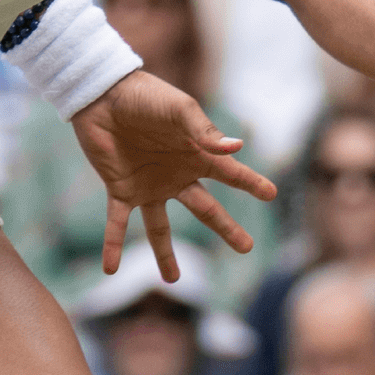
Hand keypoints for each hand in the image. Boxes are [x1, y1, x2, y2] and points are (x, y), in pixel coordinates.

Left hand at [70, 69, 278, 280]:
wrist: (102, 93)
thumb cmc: (145, 96)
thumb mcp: (179, 110)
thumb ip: (205, 132)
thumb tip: (237, 147)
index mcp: (196, 155)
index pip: (231, 174)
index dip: (252, 184)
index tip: (271, 194)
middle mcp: (176, 175)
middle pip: (206, 209)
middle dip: (227, 229)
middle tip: (247, 247)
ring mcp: (148, 185)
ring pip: (160, 228)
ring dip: (165, 254)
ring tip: (171, 280)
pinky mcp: (121, 189)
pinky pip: (118, 223)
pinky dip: (114, 245)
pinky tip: (110, 269)